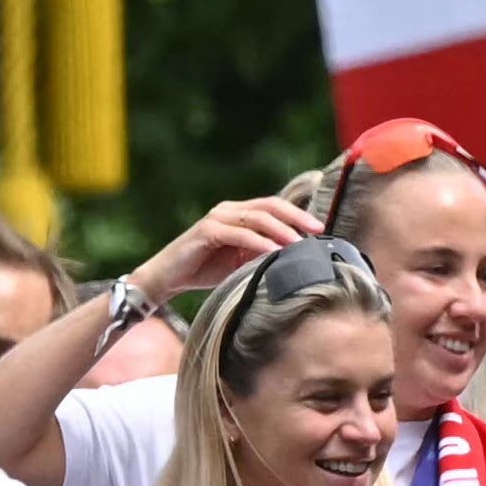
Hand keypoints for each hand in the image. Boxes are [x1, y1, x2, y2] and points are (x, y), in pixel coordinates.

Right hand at [138, 191, 319, 302]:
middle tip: (317, 230)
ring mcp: (217, 218)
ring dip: (281, 230)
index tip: (320, 228)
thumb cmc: (203, 271)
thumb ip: (262, 254)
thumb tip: (294, 259)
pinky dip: (259, 242)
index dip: (298, 214)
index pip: (274, 207)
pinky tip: (273, 252)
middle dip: (296, 217)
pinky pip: (239, 234)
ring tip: (299, 244)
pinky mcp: (206, 232)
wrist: (165, 279)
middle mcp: (228, 210)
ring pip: (257, 218)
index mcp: (238, 214)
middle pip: (270, 206)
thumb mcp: (239, 262)